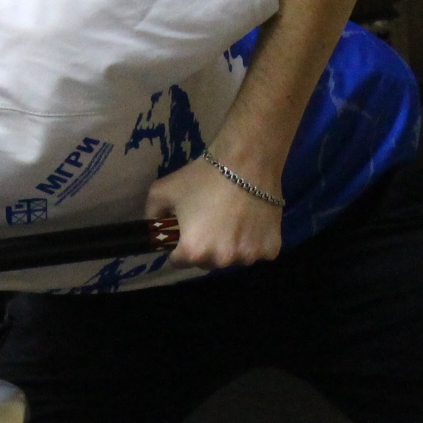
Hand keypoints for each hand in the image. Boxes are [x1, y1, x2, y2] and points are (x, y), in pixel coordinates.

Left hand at [145, 155, 284, 270]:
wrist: (247, 160)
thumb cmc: (203, 175)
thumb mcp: (162, 190)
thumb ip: (152, 214)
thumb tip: (153, 226)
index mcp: (193, 251)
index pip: (178, 262)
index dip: (178, 246)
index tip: (185, 232)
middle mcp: (221, 260)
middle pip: (207, 262)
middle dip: (206, 248)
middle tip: (211, 222)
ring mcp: (248, 256)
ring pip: (234, 258)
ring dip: (231, 246)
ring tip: (234, 219)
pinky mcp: (271, 249)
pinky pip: (258, 252)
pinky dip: (255, 241)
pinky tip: (253, 221)